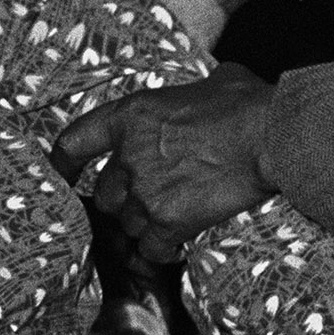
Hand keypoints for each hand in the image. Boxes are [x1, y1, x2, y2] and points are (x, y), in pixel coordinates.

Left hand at [51, 70, 276, 263]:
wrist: (270, 136)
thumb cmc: (248, 104)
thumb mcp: (214, 81)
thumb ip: (194, 91)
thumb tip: (210, 89)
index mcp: (131, 116)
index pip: (74, 142)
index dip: (63, 164)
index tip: (64, 176)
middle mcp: (129, 156)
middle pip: (105, 195)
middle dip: (124, 201)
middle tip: (151, 200)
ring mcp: (146, 192)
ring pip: (128, 224)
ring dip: (146, 226)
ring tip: (172, 222)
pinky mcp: (168, 222)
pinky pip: (151, 249)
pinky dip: (161, 252)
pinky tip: (177, 249)